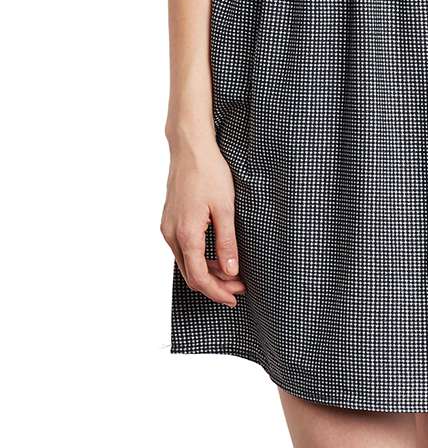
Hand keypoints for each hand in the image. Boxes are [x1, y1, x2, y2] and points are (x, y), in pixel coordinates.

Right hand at [160, 142, 245, 307]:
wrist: (190, 149)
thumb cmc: (209, 172)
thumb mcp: (225, 208)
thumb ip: (227, 242)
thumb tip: (230, 271)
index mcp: (186, 234)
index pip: (200, 278)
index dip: (217, 292)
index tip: (234, 298)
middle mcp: (171, 234)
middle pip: (191, 275)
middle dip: (215, 285)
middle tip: (240, 286)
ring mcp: (168, 228)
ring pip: (186, 263)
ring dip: (208, 272)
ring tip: (232, 273)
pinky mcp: (170, 221)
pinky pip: (183, 250)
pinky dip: (200, 259)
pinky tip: (217, 255)